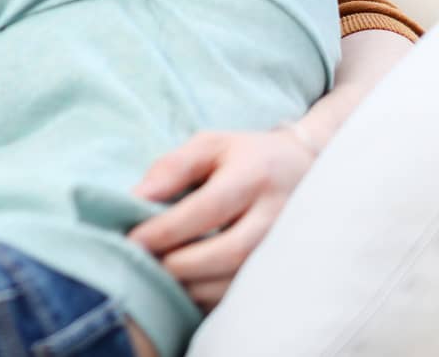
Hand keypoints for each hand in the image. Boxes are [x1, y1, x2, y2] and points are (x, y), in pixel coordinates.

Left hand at [127, 128, 316, 309]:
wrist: (310, 170)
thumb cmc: (247, 157)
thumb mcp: (210, 145)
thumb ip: (171, 168)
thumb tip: (133, 198)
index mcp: (254, 176)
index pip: (207, 209)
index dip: (167, 230)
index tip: (133, 241)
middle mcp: (278, 214)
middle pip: (228, 251)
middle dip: (181, 264)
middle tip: (145, 264)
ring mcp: (290, 246)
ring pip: (242, 279)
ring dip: (196, 287)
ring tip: (162, 279)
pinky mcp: (291, 269)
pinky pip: (250, 293)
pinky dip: (214, 298)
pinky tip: (189, 288)